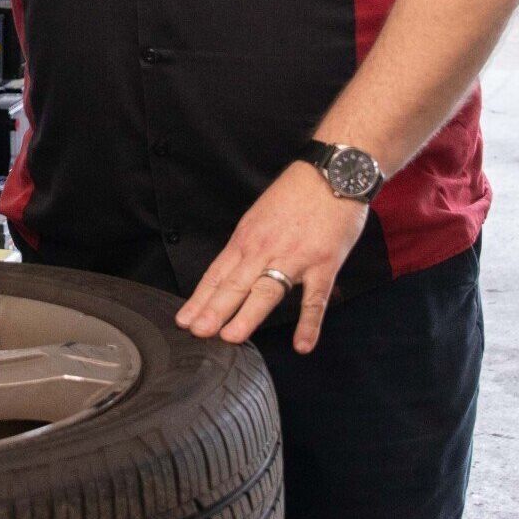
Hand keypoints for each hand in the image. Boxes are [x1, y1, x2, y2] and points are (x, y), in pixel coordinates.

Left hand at [176, 162, 367, 353]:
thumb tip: (231, 273)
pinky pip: (315, 299)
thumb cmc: (296, 194)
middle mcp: (265, 249)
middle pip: (235, 284)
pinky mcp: (324, 264)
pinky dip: (309, 323)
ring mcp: (295, 258)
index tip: (185, 320)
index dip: (201, 299)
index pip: (218, 274)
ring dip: (248, 315)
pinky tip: (302, 345)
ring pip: (266, 291)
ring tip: (231, 338)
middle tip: (198, 332)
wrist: (333, 173)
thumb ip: (247, 246)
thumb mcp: (259, 216)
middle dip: (214, 310)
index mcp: (247, 238)